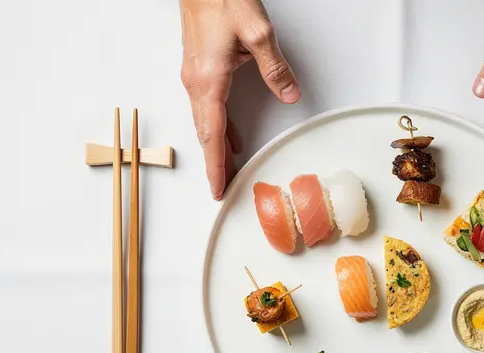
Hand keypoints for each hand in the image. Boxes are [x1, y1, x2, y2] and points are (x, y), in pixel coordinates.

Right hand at [179, 0, 300, 198]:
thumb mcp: (257, 33)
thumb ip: (275, 68)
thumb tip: (289, 95)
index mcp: (209, 80)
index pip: (213, 134)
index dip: (216, 165)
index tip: (218, 188)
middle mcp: (196, 81)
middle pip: (205, 133)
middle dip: (214, 163)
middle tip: (223, 188)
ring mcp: (194, 74)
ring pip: (205, 120)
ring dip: (216, 145)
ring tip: (228, 168)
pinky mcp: (198, 67)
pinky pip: (207, 105)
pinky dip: (218, 124)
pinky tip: (229, 133)